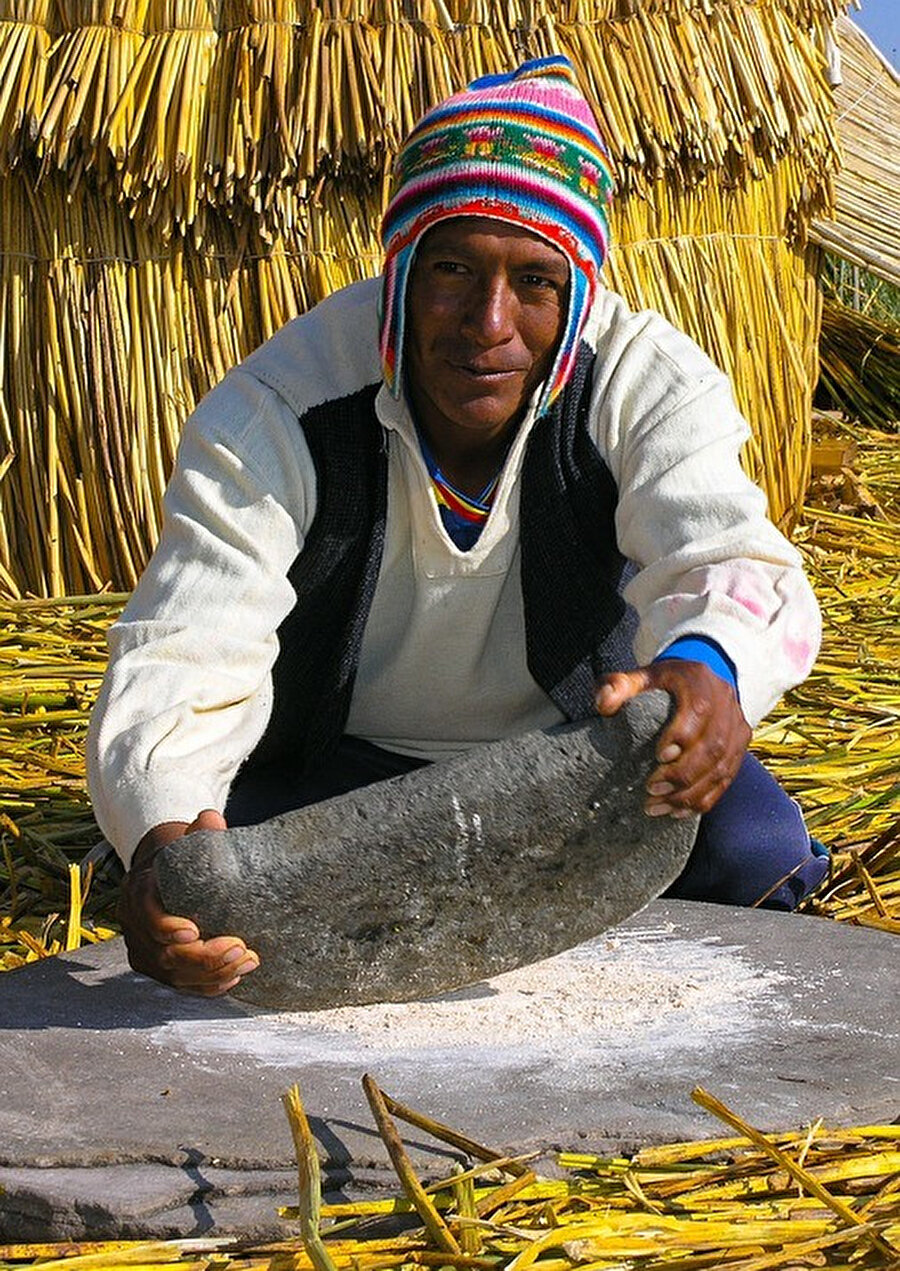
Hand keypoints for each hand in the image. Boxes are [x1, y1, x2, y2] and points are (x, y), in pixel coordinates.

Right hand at [118, 809, 259, 995]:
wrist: (162, 877)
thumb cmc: (180, 860)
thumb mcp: (187, 842)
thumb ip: (201, 832)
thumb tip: (212, 819)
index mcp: (138, 891)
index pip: (145, 915)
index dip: (165, 927)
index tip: (194, 931)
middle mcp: (135, 926)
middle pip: (162, 954)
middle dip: (203, 956)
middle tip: (240, 948)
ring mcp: (143, 951)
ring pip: (172, 975)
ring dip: (212, 974)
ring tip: (247, 961)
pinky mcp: (156, 969)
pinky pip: (179, 986)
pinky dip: (205, 987)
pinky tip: (232, 979)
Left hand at [595, 660, 750, 817]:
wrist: (705, 679)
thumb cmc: (666, 681)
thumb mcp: (642, 676)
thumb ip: (619, 685)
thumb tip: (604, 703)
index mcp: (700, 682)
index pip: (699, 710)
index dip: (682, 735)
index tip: (658, 756)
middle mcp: (725, 704)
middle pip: (712, 746)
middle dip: (682, 774)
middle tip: (652, 789)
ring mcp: (736, 728)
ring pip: (721, 768)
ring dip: (690, 793)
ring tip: (658, 806)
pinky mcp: (739, 748)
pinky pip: (727, 779)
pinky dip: (704, 800)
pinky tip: (678, 811)